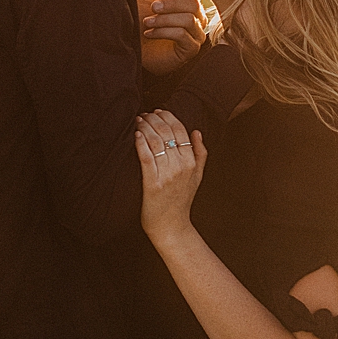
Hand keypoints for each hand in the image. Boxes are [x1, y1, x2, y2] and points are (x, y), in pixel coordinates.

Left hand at [135, 110, 206, 245]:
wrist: (171, 227)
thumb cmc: (182, 200)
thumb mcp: (198, 176)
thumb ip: (200, 153)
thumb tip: (197, 131)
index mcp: (192, 162)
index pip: (180, 131)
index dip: (168, 117)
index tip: (158, 111)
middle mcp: (181, 167)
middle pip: (167, 133)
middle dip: (154, 119)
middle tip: (145, 114)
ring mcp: (167, 175)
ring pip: (156, 142)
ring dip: (146, 127)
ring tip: (139, 121)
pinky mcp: (152, 184)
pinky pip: (146, 158)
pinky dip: (141, 143)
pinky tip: (136, 134)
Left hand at [137, 0, 207, 74]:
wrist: (129, 45)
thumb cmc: (138, 19)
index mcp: (189, 4)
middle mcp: (197, 19)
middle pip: (194, 5)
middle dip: (170, 5)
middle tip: (152, 8)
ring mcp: (196, 35)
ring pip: (188, 19)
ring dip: (164, 19)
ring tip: (148, 22)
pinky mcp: (191, 50)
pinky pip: (183, 35)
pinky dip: (164, 32)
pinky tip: (150, 34)